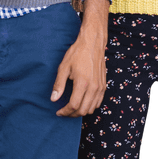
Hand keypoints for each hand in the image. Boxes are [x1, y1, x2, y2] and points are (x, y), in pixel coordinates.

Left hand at [52, 0, 107, 116]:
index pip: (74, 106)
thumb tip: (53, 99)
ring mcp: (100, 88)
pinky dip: (89, 106)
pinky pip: (98, 103)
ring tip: (71, 109)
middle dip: (72, 114)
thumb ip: (58, 85)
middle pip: (83, 110)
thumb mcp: (64, 67)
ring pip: (91, 109)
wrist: (92, 44)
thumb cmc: (77, 54)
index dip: (65, 112)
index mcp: (83, 84)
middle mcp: (94, 88)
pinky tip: (82, 103)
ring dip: (81, 112)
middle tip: (63, 112)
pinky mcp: (104, 86)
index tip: (58, 112)